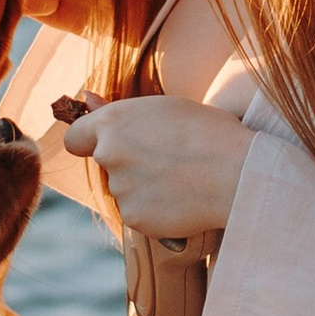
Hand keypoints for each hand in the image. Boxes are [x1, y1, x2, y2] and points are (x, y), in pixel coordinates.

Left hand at [56, 93, 253, 235]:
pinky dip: (155, 211)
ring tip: (182, 179)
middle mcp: (109, 154)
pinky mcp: (134, 218)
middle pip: (107, 165)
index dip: (90, 142)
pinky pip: (139, 214)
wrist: (238, 173)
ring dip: (144, 188)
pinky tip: (182, 200)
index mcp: (113, 122)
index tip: (109, 146)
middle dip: (128, 164)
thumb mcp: (166, 108)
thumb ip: (119, 110)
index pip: (76, 138)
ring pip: (125, 191)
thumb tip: (86, 97)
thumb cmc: (210, 132)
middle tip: (167, 161)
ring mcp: (120, 189)